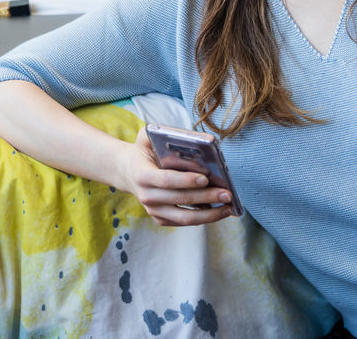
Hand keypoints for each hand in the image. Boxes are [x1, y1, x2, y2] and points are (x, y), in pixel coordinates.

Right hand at [117, 127, 233, 226]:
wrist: (127, 171)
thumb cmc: (143, 152)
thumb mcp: (144, 137)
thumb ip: (160, 133)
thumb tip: (191, 137)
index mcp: (143, 175)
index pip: (167, 180)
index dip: (186, 180)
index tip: (206, 178)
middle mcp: (147, 196)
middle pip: (180, 199)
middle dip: (206, 197)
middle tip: (227, 193)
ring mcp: (153, 210)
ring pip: (184, 218)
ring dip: (209, 215)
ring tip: (228, 208)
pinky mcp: (160, 219)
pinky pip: (184, 222)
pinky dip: (203, 218)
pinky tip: (218, 211)